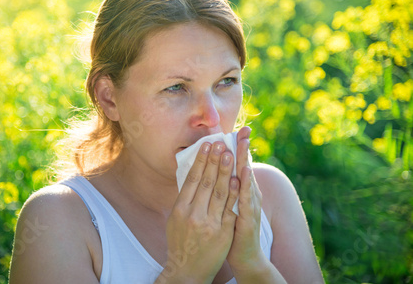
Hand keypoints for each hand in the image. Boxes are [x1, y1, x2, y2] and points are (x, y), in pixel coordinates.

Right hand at [158, 141, 239, 282]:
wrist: (187, 270)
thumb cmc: (180, 241)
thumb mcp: (175, 219)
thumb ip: (183, 198)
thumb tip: (190, 175)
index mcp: (179, 209)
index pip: (191, 179)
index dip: (200, 161)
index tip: (206, 146)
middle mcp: (192, 214)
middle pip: (205, 182)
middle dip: (214, 161)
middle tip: (220, 143)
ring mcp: (208, 224)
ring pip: (218, 192)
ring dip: (225, 171)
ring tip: (229, 154)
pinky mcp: (222, 233)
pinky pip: (229, 209)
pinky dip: (234, 193)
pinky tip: (238, 179)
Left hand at [227, 127, 266, 272]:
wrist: (244, 256)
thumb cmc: (232, 229)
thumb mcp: (227, 205)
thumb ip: (224, 188)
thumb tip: (215, 171)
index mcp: (242, 190)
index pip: (240, 164)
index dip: (239, 147)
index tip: (238, 129)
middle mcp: (249, 195)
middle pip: (245, 167)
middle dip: (244, 148)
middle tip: (244, 129)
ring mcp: (250, 206)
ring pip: (247, 180)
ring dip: (244, 162)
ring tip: (242, 145)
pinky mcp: (249, 218)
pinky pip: (245, 200)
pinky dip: (244, 186)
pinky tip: (243, 174)